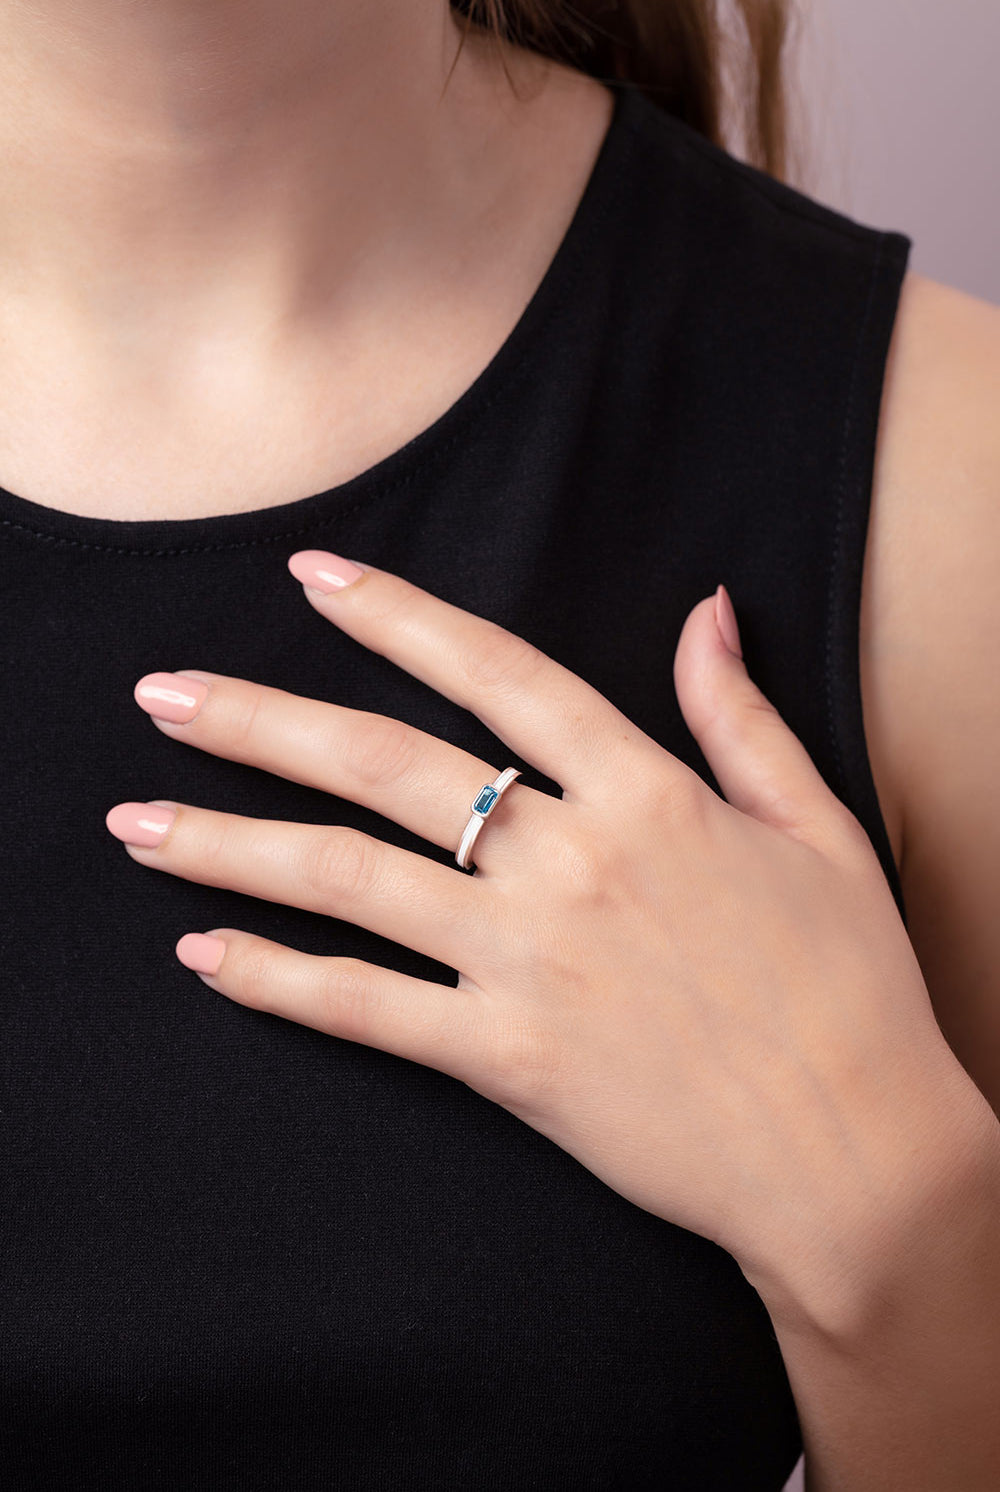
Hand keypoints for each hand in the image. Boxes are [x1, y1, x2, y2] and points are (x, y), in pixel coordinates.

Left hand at [105, 549, 974, 1323]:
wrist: (855, 1152)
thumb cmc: (847, 985)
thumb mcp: (817, 826)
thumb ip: (742, 714)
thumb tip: (708, 608)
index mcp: (647, 796)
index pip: (499, 676)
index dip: (399, 616)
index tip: (313, 576)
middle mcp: (571, 864)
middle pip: (386, 765)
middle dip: (260, 722)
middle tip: (161, 696)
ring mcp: (530, 962)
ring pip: (349, 881)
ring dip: (230, 846)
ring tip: (136, 823)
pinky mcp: (508, 1058)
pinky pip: (367, 1010)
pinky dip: (279, 981)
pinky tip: (204, 954)